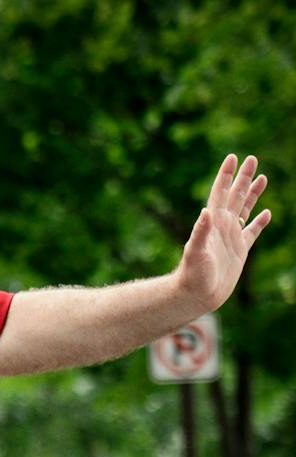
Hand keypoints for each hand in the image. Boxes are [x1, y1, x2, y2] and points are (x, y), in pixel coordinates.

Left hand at [176, 154, 271, 313]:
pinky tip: (267, 213)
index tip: (233, 157)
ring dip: (252, 194)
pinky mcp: (240, 250)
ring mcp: (231, 237)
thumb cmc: (192, 275)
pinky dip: (259, 221)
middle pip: (235, 196)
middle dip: (243, 177)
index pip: (220, 193)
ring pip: (245, 209)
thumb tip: (206, 211)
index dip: (226, 175)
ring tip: (262, 178)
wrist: (196, 295)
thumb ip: (200, 231)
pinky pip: (252, 232)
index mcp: (212, 223)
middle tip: (252, 159)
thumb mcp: (195, 252)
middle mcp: (222, 226)